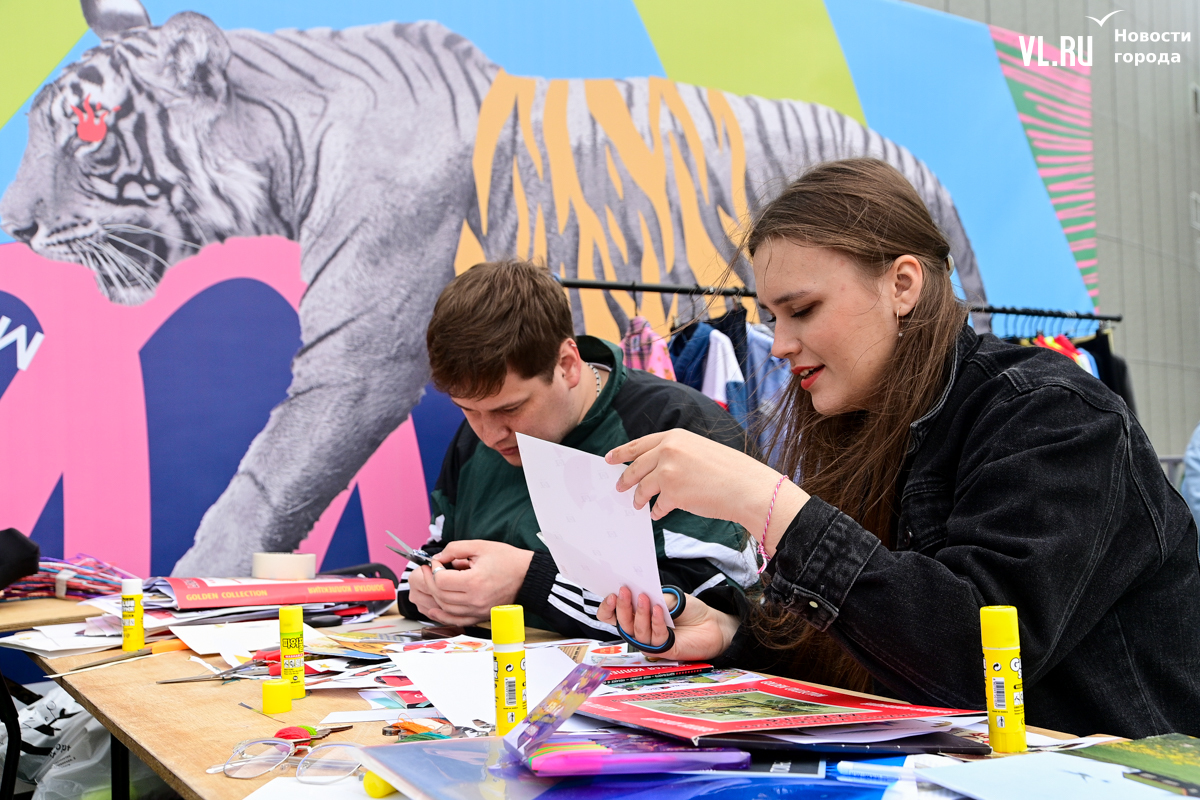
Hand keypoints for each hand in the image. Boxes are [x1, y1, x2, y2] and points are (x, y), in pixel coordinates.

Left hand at [409, 541, 534, 625]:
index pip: (441, 581)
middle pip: (440, 595)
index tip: (436, 562)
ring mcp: (478, 610)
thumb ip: (456, 549)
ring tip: (431, 584)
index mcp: (474, 582)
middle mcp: (475, 599)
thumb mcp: (480, 546)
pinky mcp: (481, 615)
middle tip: (427, 570)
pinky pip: (456, 620)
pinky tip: (434, 609)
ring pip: (445, 608)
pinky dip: (443, 615)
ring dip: (434, 596)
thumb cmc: (507, 560)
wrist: (527, 575)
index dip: (433, 569)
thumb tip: (438, 558)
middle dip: (429, 581)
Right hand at [598, 587, 739, 661]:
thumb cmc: (688, 610)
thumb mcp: (667, 598)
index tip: (611, 595)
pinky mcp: (665, 650)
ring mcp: (652, 642)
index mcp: (636, 616)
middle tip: (624, 591)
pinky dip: (656, 622)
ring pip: (638, 632)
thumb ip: (651, 597)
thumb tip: (636, 591)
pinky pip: (656, 638)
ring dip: (640, 613)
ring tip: (645, 597)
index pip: (613, 616)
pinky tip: (659, 609)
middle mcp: (641, 631)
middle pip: (622, 624)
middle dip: (622, 607)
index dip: (608, 608)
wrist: (712, 623)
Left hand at [606, 429, 808, 553]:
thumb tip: (656, 468)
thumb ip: (676, 454)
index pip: (640, 444)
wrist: (747, 487)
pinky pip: (657, 505)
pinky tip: (659, 514)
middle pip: (636, 466)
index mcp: (675, 437)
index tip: (608, 458)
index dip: (622, 452)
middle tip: (619, 488)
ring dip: (639, 498)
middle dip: (625, 479)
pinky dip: (657, 511)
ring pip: (642, 487)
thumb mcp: (699, 450)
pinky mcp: (672, 493)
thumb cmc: (730, 471)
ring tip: (639, 505)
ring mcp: (668, 472)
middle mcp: (668, 451)